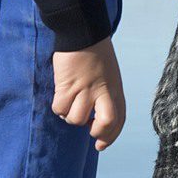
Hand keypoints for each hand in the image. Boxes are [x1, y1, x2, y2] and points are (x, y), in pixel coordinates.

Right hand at [52, 37, 125, 151]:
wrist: (83, 32)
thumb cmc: (96, 54)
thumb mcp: (110, 76)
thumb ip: (107, 95)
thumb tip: (94, 118)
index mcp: (115, 89)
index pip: (119, 120)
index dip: (111, 136)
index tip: (101, 144)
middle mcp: (103, 91)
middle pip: (106, 123)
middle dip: (98, 133)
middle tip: (90, 131)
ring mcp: (85, 89)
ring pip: (76, 119)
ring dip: (71, 116)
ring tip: (71, 102)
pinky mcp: (67, 85)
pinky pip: (59, 108)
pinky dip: (58, 107)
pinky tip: (61, 96)